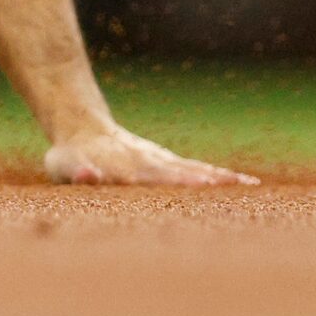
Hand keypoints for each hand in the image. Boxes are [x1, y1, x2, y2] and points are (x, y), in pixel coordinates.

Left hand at [44, 124, 256, 185]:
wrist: (82, 129)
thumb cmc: (71, 158)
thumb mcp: (64, 165)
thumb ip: (78, 171)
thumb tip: (88, 173)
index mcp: (125, 169)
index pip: (152, 178)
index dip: (171, 182)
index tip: (197, 183)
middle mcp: (149, 164)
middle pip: (180, 174)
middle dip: (204, 180)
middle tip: (234, 187)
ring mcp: (162, 162)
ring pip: (195, 170)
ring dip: (221, 179)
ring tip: (252, 186)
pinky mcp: (170, 164)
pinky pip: (199, 170)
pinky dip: (223, 177)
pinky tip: (250, 184)